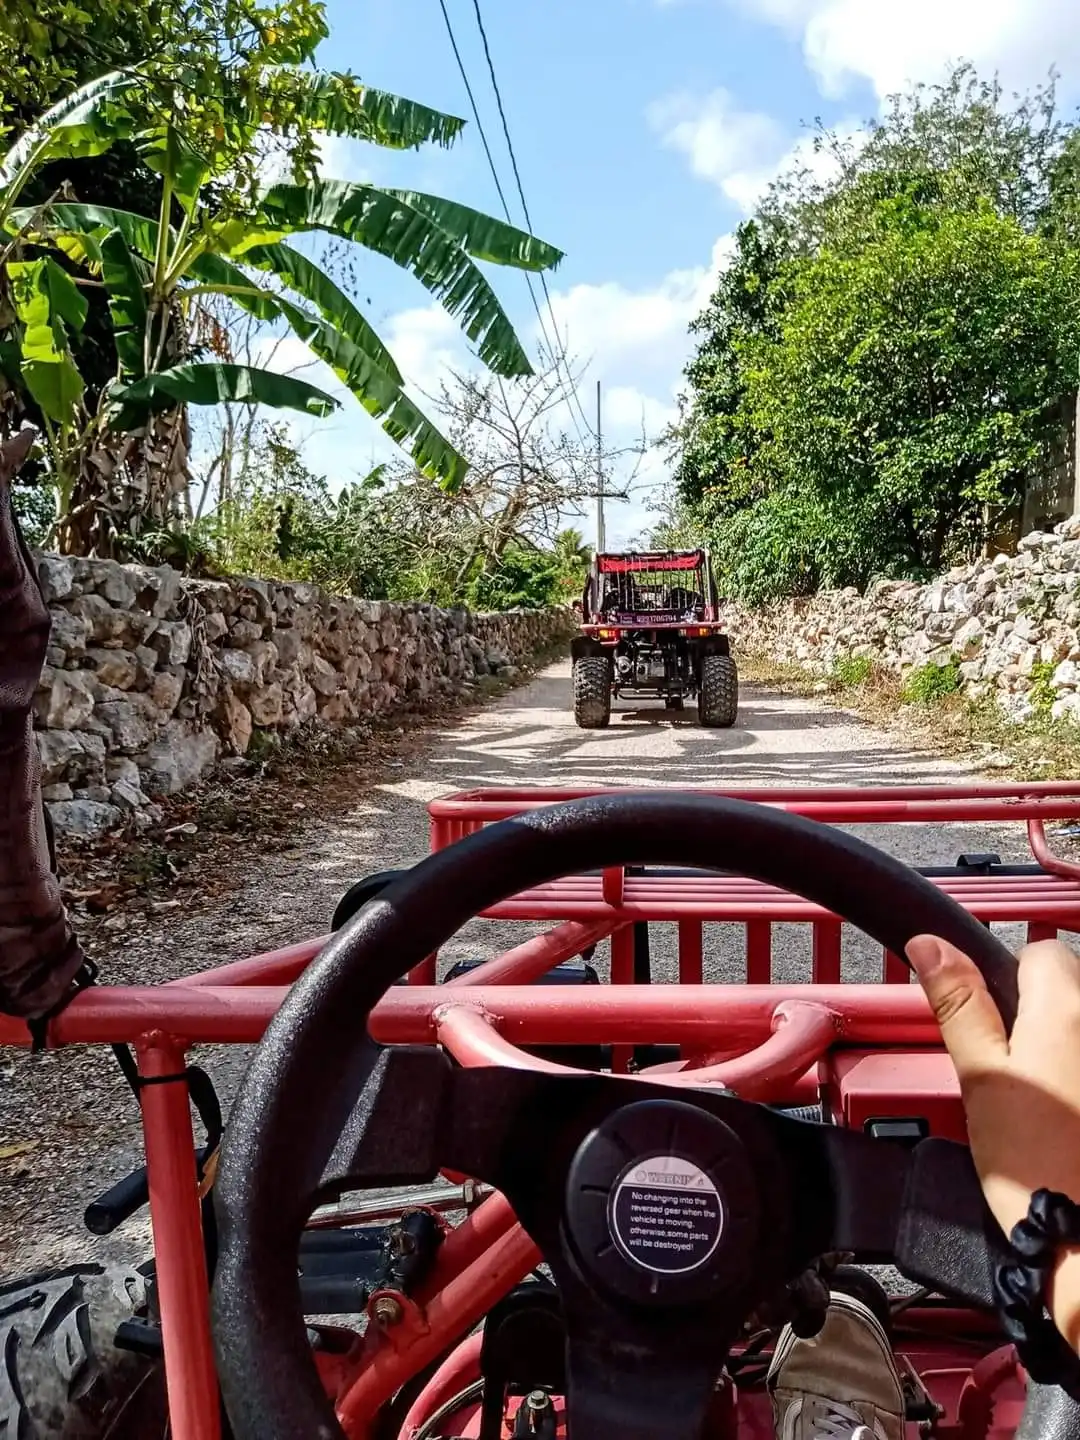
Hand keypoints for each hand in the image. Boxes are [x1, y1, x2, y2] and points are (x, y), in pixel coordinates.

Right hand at [907, 935, 1079, 1351]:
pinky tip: (1075, 1124)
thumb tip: (930, 943)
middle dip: (1047, 1018)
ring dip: (1071, 1053)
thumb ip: (958, 1003)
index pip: (1040, 952)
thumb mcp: (982, 1079)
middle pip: (1071, 988)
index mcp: (1068, 1007)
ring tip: (1057, 1111)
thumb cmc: (1040, 1168)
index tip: (1000, 1033)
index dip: (1011, 986)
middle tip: (1023, 1078)